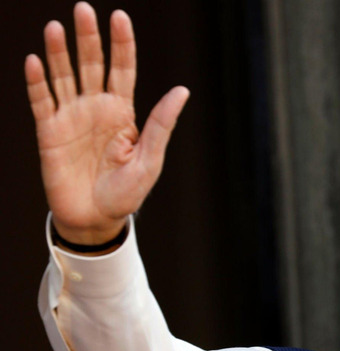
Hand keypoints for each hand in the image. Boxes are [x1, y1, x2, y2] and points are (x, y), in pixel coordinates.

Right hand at [25, 2, 188, 244]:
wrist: (95, 220)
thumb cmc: (127, 193)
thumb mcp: (149, 160)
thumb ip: (161, 124)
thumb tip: (183, 90)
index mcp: (124, 112)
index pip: (123, 69)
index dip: (121, 44)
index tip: (119, 17)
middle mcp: (97, 108)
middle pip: (92, 65)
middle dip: (89, 38)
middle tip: (84, 8)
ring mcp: (71, 118)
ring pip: (64, 77)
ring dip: (59, 52)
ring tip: (56, 27)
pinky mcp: (49, 132)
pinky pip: (41, 102)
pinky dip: (37, 82)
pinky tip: (35, 61)